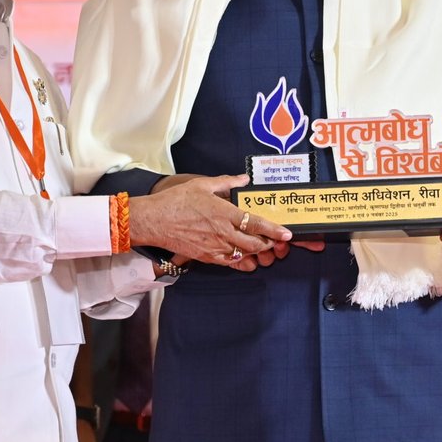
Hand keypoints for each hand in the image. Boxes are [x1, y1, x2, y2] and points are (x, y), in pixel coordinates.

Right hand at [130, 174, 291, 269]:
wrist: (154, 221)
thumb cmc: (176, 201)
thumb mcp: (202, 185)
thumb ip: (226, 183)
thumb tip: (243, 179)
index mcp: (224, 213)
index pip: (256, 224)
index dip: (274, 230)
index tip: (287, 234)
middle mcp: (223, 233)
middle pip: (255, 244)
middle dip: (269, 244)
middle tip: (275, 241)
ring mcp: (215, 247)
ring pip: (244, 255)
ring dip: (255, 253)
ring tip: (261, 247)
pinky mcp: (206, 257)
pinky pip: (229, 262)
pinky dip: (240, 261)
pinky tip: (243, 256)